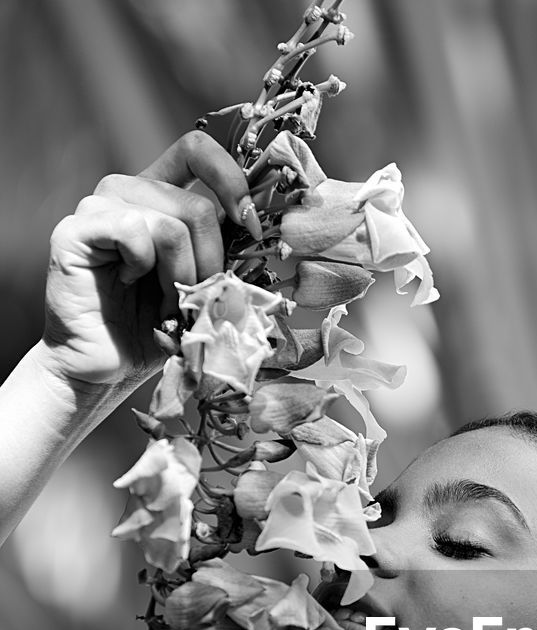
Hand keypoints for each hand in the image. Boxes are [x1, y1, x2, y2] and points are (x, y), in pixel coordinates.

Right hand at [39, 131, 261, 388]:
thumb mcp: (202, 285)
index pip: (197, 151)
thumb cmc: (154, 329)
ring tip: (165, 304)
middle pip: (196, 206)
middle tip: (196, 300)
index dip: (231, 179)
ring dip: (180, 277)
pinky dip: (144, 269)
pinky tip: (128, 285)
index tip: (250, 226)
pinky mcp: (75, 230)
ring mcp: (97, 206)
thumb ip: (224, 251)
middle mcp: (126, 191)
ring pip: (170, 225)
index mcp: (159, 196)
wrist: (104, 368)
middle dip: (210, 264)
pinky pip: (134, 232)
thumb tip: (258, 231)